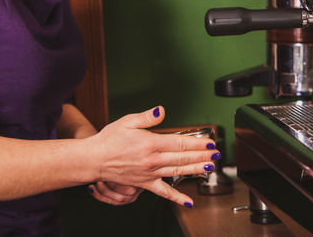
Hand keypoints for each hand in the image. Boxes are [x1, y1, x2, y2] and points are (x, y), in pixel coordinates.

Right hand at [89, 106, 217, 207]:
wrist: (95, 159)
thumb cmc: (110, 139)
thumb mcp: (127, 121)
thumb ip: (146, 117)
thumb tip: (161, 111)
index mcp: (150, 143)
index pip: (180, 143)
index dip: (197, 143)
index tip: (209, 142)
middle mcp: (152, 160)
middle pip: (183, 158)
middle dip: (202, 155)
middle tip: (217, 154)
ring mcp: (150, 173)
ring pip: (178, 172)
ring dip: (196, 170)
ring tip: (211, 168)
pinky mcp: (145, 184)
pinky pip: (163, 192)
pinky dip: (176, 198)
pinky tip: (188, 202)